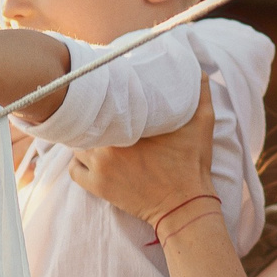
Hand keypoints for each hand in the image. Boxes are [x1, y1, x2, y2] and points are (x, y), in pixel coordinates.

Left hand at [67, 79, 218, 232]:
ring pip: (77, 143)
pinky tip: (91, 157)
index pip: (106, 102)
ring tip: (97, 135)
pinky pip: (73, 169)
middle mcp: (110, 145)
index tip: (110, 95)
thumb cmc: (192, 164)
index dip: (105, 96)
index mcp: (132, 126)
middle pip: (89, 121)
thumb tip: (200, 72)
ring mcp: (100, 167)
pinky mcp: (97, 187)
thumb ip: (200, 94)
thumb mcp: (202, 124)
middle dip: (95, 117)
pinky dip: (78, 162)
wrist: (184, 205)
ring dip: (85, 138)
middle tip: (103, 115)